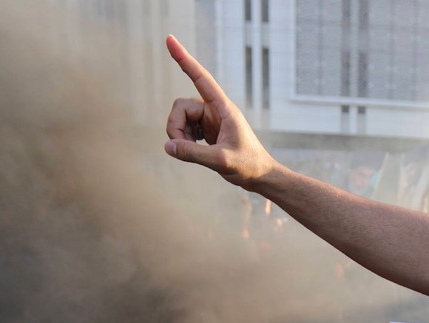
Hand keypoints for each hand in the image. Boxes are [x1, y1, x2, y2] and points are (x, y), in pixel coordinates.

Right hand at [164, 36, 276, 186]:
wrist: (260, 176)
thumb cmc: (248, 166)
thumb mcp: (220, 161)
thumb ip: (193, 154)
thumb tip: (168, 147)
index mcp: (223, 108)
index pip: (200, 78)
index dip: (184, 59)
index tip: (170, 40)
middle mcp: (215, 109)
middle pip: (180, 107)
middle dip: (175, 128)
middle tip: (180, 148)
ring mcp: (210, 119)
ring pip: (179, 119)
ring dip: (179, 137)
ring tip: (194, 153)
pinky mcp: (206, 130)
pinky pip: (184, 129)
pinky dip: (183, 142)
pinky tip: (197, 152)